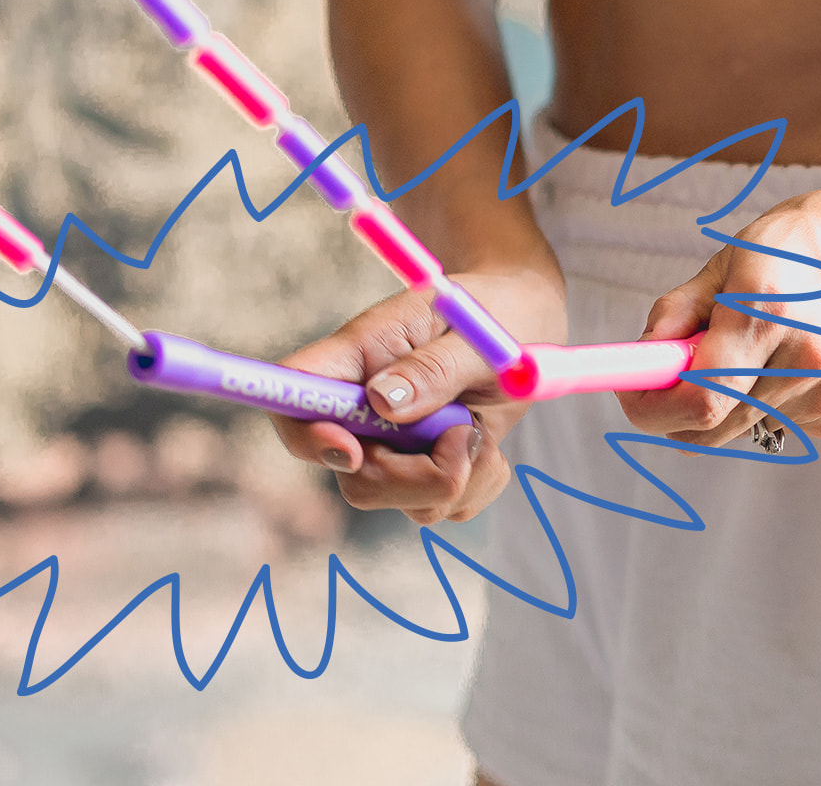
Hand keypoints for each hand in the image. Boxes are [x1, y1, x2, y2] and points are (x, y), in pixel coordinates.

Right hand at [271, 266, 566, 523]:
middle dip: (413, 477)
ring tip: (480, 425)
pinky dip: (477, 484)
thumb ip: (433, 367)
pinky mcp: (427, 472)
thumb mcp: (476, 332)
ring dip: (456, 476)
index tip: (350, 451)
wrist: (527, 326)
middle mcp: (365, 407)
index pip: (294, 396)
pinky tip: (488, 443)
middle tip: (465, 436)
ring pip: (399, 500)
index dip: (305, 434)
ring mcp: (393, 445)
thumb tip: (381, 402)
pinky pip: (441, 507)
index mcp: (360, 354)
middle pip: (351, 474)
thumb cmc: (496, 314)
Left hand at [618, 160, 820, 447]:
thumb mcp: (732, 258)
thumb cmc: (809, 244)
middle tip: (676, 367)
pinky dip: (760, 401)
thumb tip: (639, 361)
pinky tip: (787, 358)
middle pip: (710, 427)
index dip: (652, 409)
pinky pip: (771, 425)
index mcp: (765, 311)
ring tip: (751, 345)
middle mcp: (802, 358)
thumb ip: (678, 313)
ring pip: (737, 427)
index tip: (634, 396)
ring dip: (723, 400)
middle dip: (676, 408)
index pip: (697, 399)